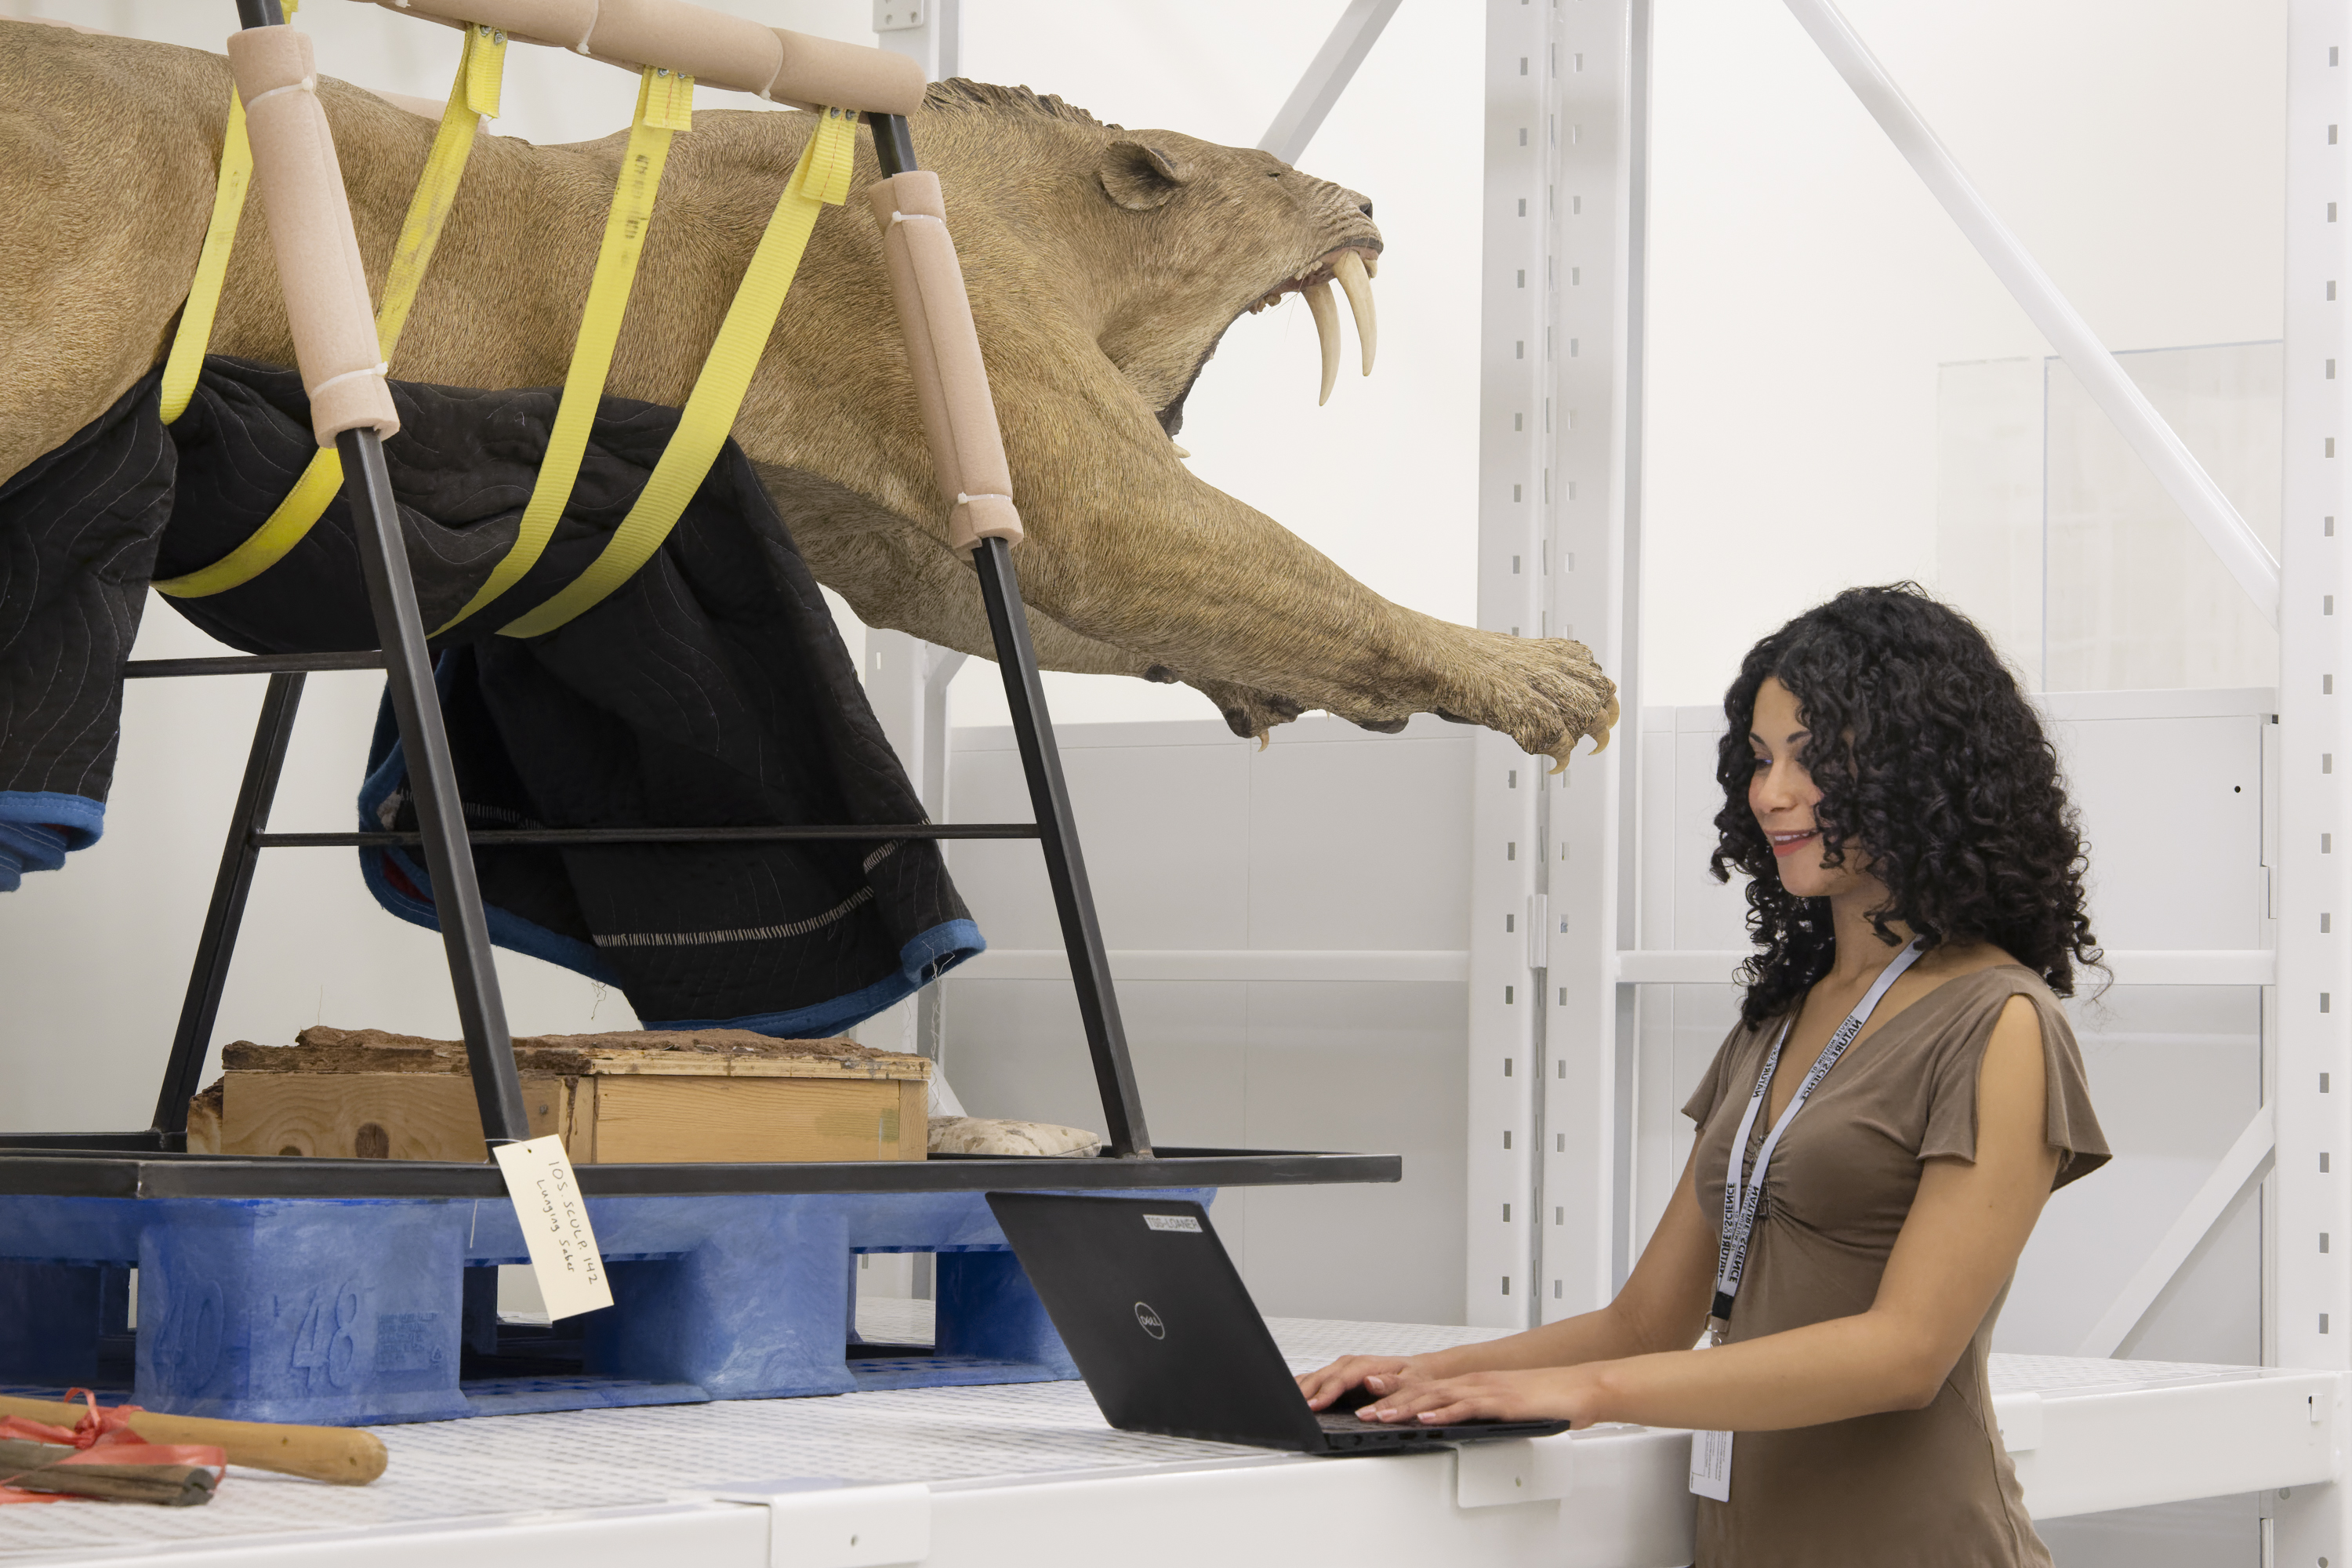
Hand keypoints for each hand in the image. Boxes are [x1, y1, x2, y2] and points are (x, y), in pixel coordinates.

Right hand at [1295, 1354, 1430, 1410]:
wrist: (1418, 1370)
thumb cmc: (1414, 1379)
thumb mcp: (1411, 1383)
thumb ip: (1391, 1385)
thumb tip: (1371, 1381)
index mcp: (1368, 1365)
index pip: (1341, 1379)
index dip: (1325, 1392)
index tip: (1313, 1406)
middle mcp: (1353, 1364)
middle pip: (1323, 1376)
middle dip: (1306, 1391)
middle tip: (1292, 1408)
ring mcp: (1345, 1368)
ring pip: (1317, 1376)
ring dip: (1302, 1388)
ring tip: (1287, 1402)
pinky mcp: (1341, 1375)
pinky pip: (1319, 1378)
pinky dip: (1305, 1384)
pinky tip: (1295, 1392)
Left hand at [1355, 1365, 1599, 1427]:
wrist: (1581, 1388)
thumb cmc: (1549, 1400)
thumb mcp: (1506, 1407)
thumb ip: (1483, 1413)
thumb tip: (1463, 1426)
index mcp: (1473, 1383)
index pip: (1426, 1388)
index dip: (1395, 1395)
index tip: (1370, 1402)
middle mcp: (1475, 1382)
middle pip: (1424, 1391)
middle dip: (1389, 1401)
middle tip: (1361, 1410)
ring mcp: (1488, 1390)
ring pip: (1438, 1397)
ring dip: (1406, 1407)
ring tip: (1381, 1416)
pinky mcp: (1503, 1401)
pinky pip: (1468, 1406)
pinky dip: (1443, 1412)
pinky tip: (1425, 1418)